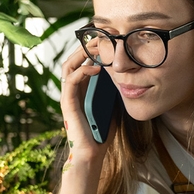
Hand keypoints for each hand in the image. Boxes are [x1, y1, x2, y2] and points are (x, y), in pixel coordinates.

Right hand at [59, 46, 112, 163]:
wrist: (92, 155)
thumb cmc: (102, 134)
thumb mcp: (112, 106)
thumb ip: (113, 91)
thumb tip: (125, 74)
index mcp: (81, 90)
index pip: (81, 62)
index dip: (91, 49)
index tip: (106, 40)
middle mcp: (72, 91)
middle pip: (72, 60)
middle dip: (86, 47)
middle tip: (101, 38)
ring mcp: (68, 97)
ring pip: (68, 66)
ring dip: (82, 54)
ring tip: (97, 47)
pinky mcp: (67, 104)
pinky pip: (71, 81)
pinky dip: (83, 70)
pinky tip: (96, 67)